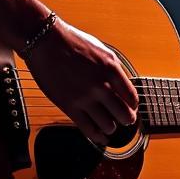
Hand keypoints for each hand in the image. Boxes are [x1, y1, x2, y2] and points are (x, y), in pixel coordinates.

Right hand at [26, 18, 138, 144]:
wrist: (46, 42)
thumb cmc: (72, 42)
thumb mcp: (102, 51)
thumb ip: (114, 69)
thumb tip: (123, 87)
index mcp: (111, 69)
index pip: (132, 98)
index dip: (133, 106)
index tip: (131, 108)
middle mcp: (101, 85)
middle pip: (124, 114)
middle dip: (127, 119)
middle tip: (125, 120)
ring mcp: (85, 98)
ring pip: (108, 125)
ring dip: (111, 127)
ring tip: (109, 125)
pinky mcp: (69, 106)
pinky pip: (88, 129)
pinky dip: (97, 136)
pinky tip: (100, 137)